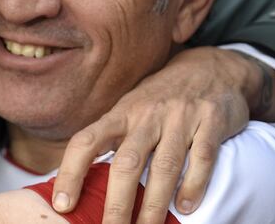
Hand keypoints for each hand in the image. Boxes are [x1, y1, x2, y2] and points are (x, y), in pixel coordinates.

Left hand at [51, 47, 256, 223]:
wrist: (211, 67)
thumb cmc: (160, 98)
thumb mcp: (130, 110)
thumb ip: (110, 139)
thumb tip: (80, 180)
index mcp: (120, 114)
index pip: (86, 141)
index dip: (71, 172)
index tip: (63, 204)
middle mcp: (147, 114)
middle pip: (126, 162)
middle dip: (117, 202)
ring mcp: (180, 117)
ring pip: (165, 166)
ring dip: (155, 204)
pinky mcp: (211, 121)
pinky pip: (202, 157)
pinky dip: (194, 184)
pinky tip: (186, 207)